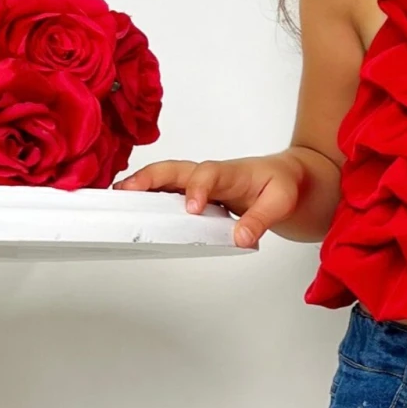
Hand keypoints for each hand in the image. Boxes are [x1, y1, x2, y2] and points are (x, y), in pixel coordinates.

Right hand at [114, 153, 303, 246]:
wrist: (288, 177)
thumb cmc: (283, 184)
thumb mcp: (281, 201)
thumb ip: (261, 219)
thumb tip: (241, 238)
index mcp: (232, 172)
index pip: (209, 175)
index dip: (197, 189)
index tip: (192, 209)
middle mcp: (210, 174)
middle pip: (174, 169)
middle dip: (149, 178)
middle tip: (126, 192)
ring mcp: (200, 183)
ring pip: (165, 179)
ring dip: (141, 186)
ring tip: (118, 200)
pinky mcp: (195, 193)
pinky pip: (168, 192)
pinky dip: (148, 197)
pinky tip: (133, 209)